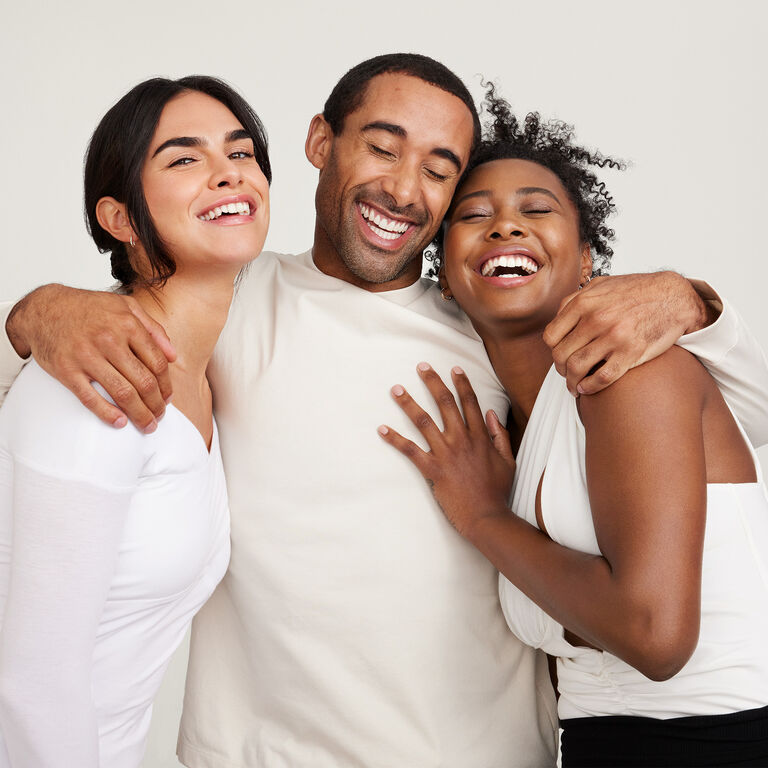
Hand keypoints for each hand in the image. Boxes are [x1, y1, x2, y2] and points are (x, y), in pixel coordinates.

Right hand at [7, 284, 175, 430]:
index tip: (168, 397)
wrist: (44, 308)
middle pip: (144, 382)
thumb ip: (153, 329)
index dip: (166, 385)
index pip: (158, 363)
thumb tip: (173, 355)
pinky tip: (120, 422)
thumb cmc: (88, 308)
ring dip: (139, 414)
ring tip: (147, 424)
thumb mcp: (126, 307)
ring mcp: (87, 356)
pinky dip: (107, 413)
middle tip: (159, 416)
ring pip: (123, 393)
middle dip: (156, 405)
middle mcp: (109, 340)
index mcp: (127, 325)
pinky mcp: (66, 370)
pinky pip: (90, 398)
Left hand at [377, 363, 514, 540]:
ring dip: (408, 403)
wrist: (487, 517)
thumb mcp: (508, 460)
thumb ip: (500, 435)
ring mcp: (445, 453)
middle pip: (445, 403)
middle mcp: (461, 440)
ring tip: (395, 389)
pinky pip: (409, 450)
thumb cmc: (497, 491)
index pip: (470, 402)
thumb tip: (491, 413)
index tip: (454, 368)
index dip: (462, 383)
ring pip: (423, 421)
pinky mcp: (432, 469)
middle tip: (421, 366)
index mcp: (480, 437)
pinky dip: (394, 439)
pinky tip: (381, 429)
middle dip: (433, 382)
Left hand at [543, 271, 708, 395]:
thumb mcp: (601, 285)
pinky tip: (587, 389)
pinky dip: (589, 387)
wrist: (674, 297)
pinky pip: (601, 378)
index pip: (551, 337)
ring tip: (574, 386)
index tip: (559, 355)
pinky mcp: (630, 353)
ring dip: (571, 382)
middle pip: (561, 355)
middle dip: (560, 369)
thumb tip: (558, 317)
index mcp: (584, 303)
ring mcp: (613, 337)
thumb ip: (576, 299)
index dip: (552, 350)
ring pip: (577, 368)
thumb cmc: (637, 291)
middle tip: (565, 374)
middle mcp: (596, 320)